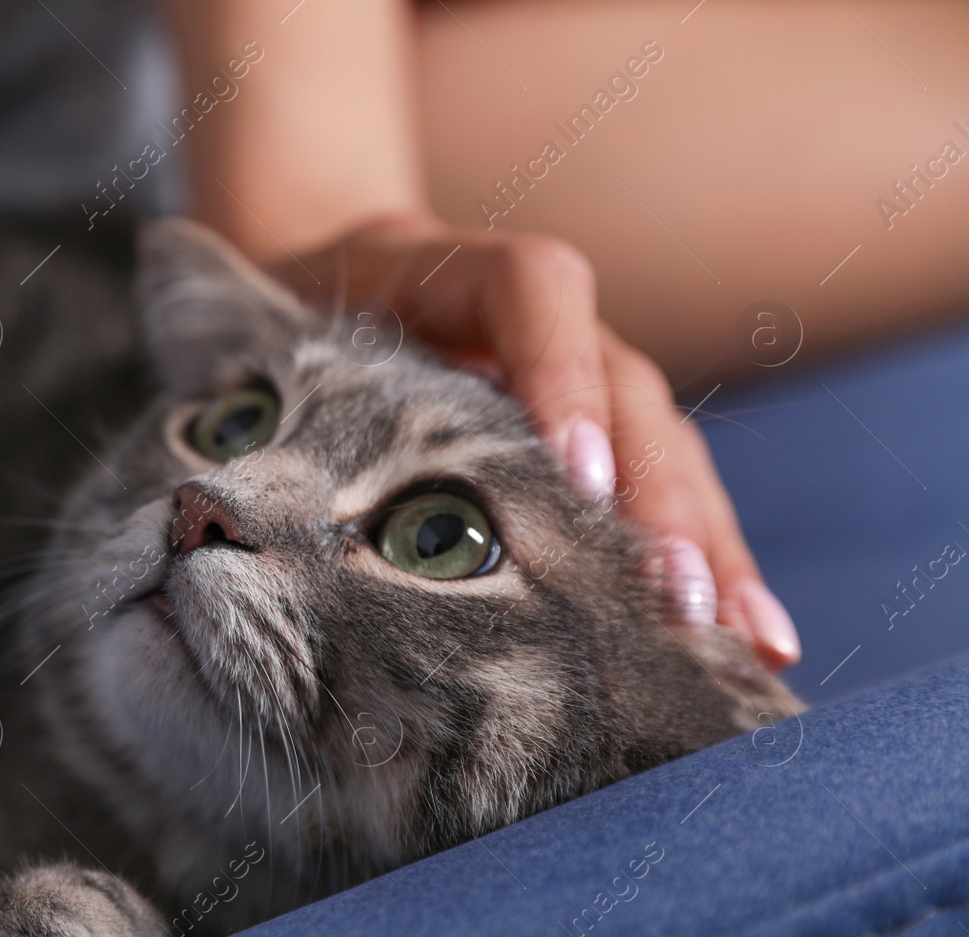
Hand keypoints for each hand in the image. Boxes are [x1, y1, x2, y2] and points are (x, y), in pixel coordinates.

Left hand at [262, 211, 799, 668]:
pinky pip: (661, 482)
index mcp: (444, 265)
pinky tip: (744, 636)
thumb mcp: (262, 325)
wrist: (312, 261)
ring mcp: (576, 367)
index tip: (578, 480)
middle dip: (659, 500)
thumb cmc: (285, 310)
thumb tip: (221, 495)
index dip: (559, 377)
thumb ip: (260, 364)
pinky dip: (702, 553)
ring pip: (664, 442)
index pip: (529, 289)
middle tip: (683, 605)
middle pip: (624, 386)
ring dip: (708, 542)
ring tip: (747, 644)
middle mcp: (532, 317)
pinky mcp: (592, 422)